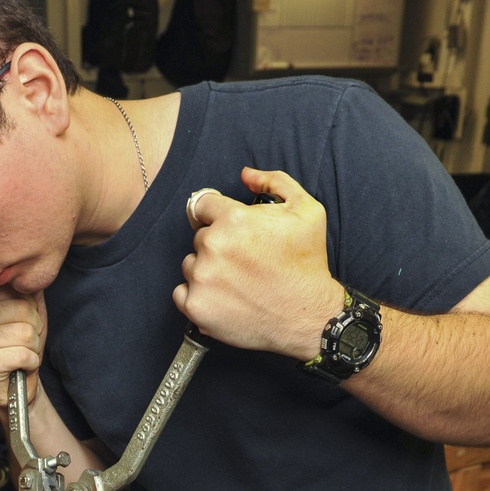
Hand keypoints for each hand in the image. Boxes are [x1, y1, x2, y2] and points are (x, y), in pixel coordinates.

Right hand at [0, 288, 47, 407]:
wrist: (15, 389)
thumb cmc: (20, 351)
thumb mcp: (29, 318)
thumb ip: (31, 296)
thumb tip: (34, 276)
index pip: (20, 293)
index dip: (32, 312)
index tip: (22, 326)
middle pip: (24, 311)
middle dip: (34, 331)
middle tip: (23, 345)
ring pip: (25, 333)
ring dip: (32, 349)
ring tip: (21, 356)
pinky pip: (22, 354)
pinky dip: (30, 364)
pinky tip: (19, 367)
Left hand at [174, 168, 342, 360]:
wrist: (308, 315)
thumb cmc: (307, 264)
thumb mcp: (306, 210)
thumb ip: (274, 182)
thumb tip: (245, 175)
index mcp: (233, 218)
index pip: (202, 205)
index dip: (216, 215)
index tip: (226, 228)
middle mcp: (212, 246)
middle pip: (199, 237)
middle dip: (217, 245)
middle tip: (243, 261)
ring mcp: (201, 278)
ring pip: (190, 265)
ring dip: (206, 271)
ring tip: (236, 282)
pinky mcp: (196, 307)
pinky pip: (181, 293)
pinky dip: (196, 296)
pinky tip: (222, 298)